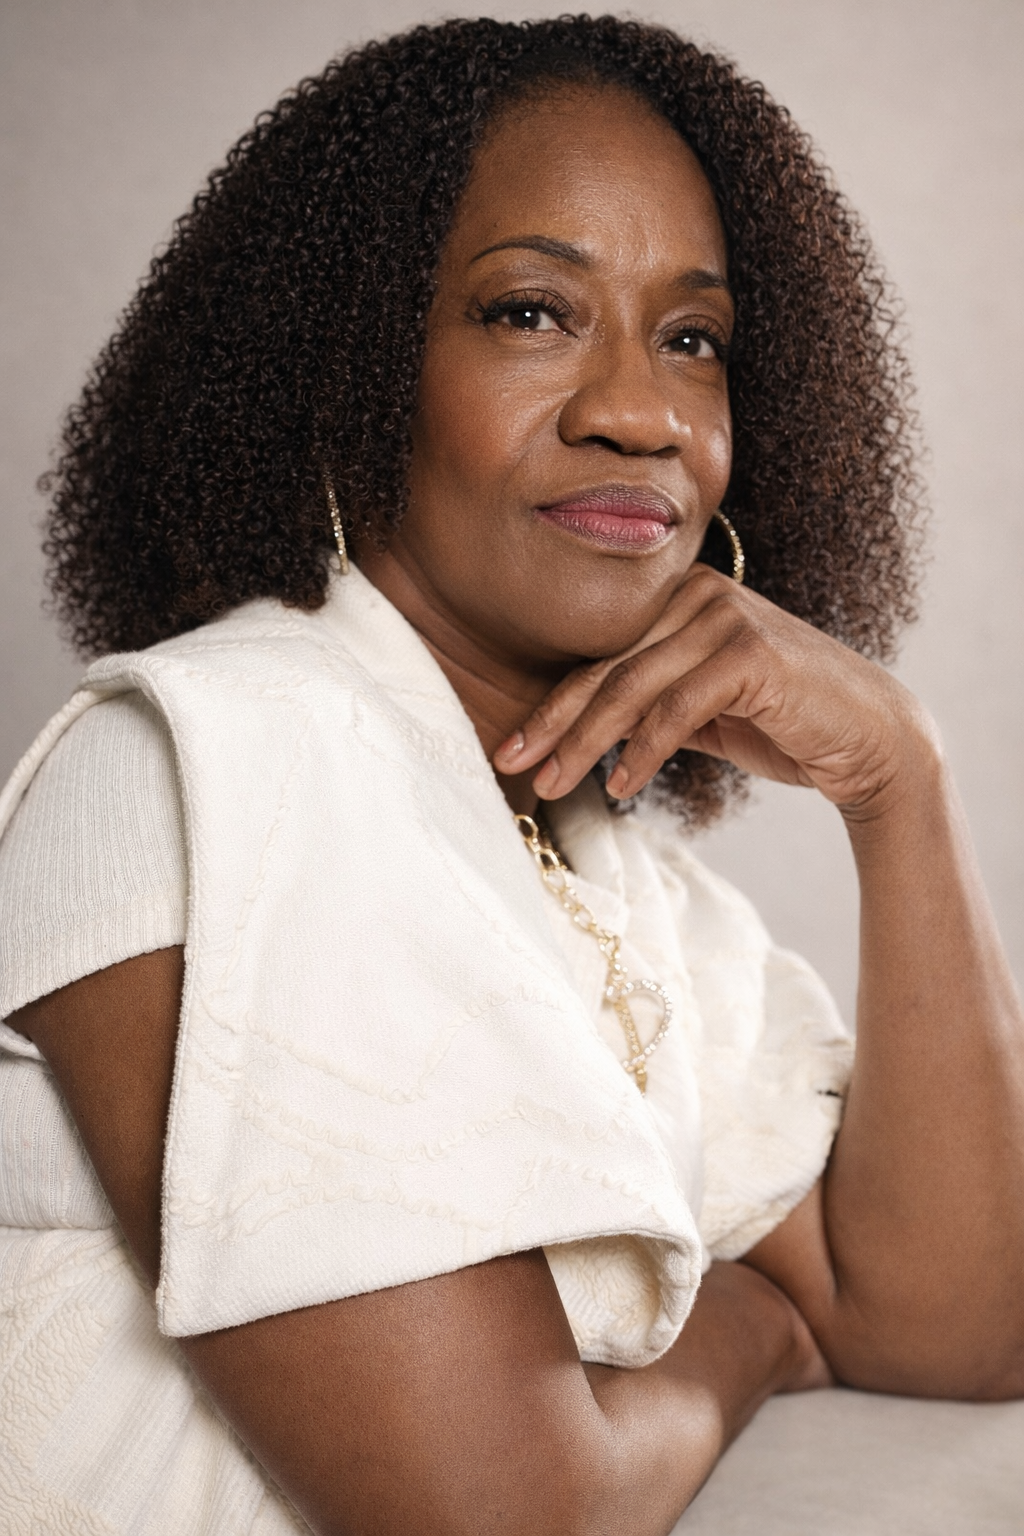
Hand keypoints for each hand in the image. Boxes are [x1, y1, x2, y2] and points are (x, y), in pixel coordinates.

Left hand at [494, 564, 934, 813]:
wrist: (870, 738)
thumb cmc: (782, 725)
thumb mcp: (701, 711)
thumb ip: (648, 705)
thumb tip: (574, 734)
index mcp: (680, 599)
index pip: (601, 656)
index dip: (551, 704)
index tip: (511, 748)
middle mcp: (699, 594)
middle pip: (606, 666)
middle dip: (554, 722)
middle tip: (513, 764)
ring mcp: (725, 617)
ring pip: (632, 685)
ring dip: (586, 742)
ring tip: (555, 784)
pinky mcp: (750, 651)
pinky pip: (677, 706)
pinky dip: (642, 749)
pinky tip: (621, 785)